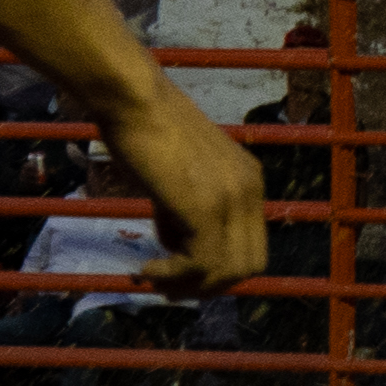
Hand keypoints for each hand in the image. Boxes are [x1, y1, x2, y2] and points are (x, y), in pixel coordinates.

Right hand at [110, 92, 271, 295]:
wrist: (134, 100)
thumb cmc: (145, 129)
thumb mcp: (177, 175)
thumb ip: (184, 209)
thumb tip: (175, 244)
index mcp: (249, 181)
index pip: (251, 245)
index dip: (219, 269)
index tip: (181, 273)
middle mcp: (250, 191)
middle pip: (249, 265)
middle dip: (209, 284)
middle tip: (169, 286)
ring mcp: (232, 200)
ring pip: (229, 271)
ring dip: (190, 285)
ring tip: (154, 278)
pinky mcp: (205, 209)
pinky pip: (202, 264)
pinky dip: (174, 277)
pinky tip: (146, 271)